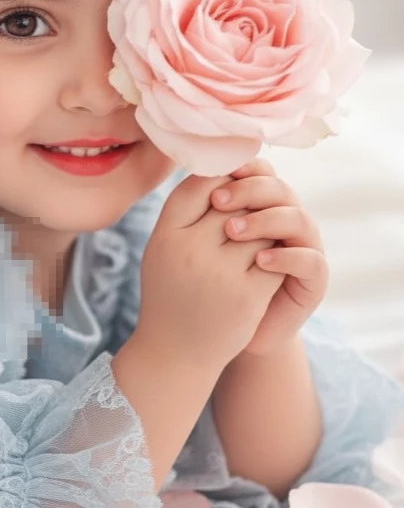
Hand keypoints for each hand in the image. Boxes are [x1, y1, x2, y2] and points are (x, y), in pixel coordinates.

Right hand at [136, 172, 286, 372]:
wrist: (174, 353)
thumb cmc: (170, 293)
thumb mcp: (161, 249)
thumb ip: (183, 212)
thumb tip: (220, 168)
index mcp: (165, 234)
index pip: (199, 183)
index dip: (221, 177)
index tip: (230, 183)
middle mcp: (190, 249)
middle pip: (233, 201)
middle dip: (247, 202)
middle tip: (252, 209)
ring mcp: (220, 272)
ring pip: (259, 226)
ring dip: (266, 228)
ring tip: (261, 236)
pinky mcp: (247, 295)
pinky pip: (275, 257)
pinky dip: (278, 256)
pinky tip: (272, 261)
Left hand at [209, 158, 328, 357]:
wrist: (220, 337)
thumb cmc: (206, 286)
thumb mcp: (199, 244)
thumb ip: (202, 210)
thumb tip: (193, 171)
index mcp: (261, 206)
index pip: (259, 173)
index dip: (239, 169)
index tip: (210, 177)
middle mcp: (286, 221)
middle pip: (279, 189)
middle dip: (248, 190)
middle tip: (218, 201)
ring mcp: (304, 249)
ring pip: (298, 219)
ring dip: (265, 220)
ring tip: (232, 232)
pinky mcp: (314, 280)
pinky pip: (311, 260)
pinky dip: (286, 256)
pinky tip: (260, 261)